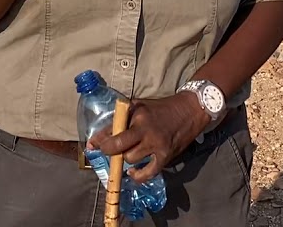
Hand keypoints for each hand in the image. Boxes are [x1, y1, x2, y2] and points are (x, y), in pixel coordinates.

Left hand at [90, 92, 211, 183]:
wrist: (189, 111)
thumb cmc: (160, 109)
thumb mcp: (139, 107)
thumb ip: (119, 121)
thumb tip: (95, 141)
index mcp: (137, 114)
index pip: (113, 129)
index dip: (100, 140)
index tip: (94, 146)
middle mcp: (145, 129)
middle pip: (119, 146)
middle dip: (110, 151)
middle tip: (111, 151)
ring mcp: (156, 144)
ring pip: (131, 158)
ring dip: (127, 158)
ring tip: (131, 152)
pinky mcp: (165, 156)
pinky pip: (148, 172)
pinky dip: (138, 175)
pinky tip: (134, 172)